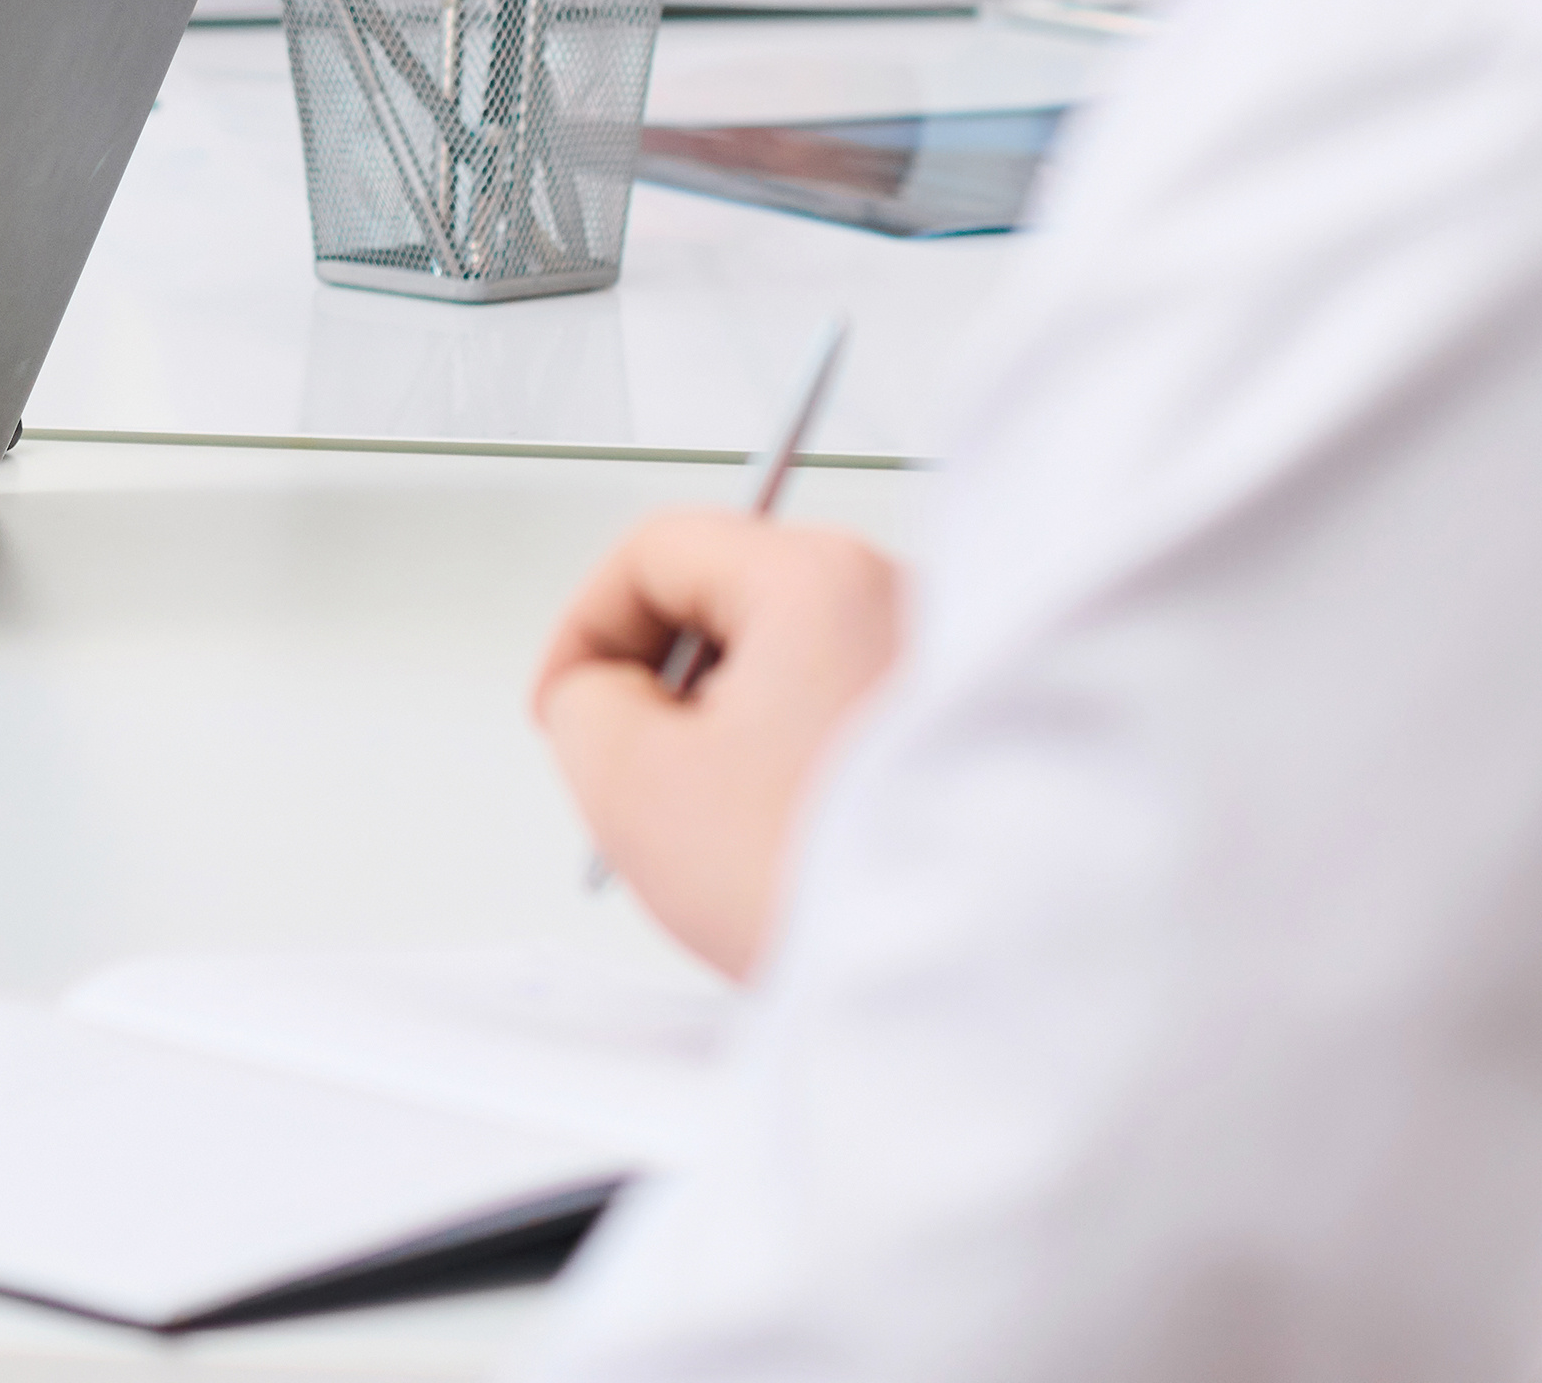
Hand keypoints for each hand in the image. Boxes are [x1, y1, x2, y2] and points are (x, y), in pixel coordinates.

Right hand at [527, 512, 907, 977]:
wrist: (952, 988)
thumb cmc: (816, 884)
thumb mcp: (628, 781)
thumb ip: (581, 700)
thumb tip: (603, 694)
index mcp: (819, 579)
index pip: (656, 552)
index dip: (585, 627)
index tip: (566, 706)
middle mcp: (899, 597)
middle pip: (730, 601)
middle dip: (664, 685)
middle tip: (638, 773)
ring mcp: (949, 664)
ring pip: (789, 664)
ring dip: (732, 731)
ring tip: (723, 826)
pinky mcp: (975, 733)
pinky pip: (848, 716)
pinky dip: (798, 763)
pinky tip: (787, 840)